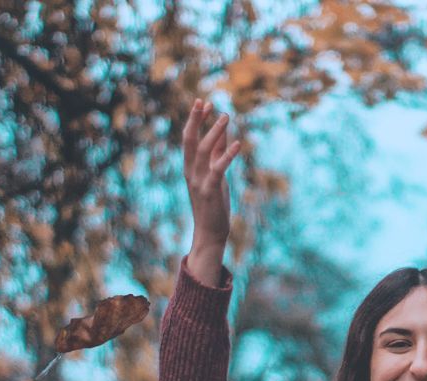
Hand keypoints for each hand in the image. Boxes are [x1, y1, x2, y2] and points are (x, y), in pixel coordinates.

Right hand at [182, 98, 240, 251]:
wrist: (210, 232)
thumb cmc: (213, 204)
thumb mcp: (215, 176)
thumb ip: (217, 156)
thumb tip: (224, 134)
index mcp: (190, 168)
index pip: (189, 139)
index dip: (195, 121)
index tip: (204, 103)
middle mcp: (191, 172)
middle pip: (190, 141)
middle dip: (196, 120)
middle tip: (203, 101)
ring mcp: (199, 181)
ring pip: (204, 151)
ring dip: (215, 132)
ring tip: (226, 116)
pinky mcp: (211, 191)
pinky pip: (218, 169)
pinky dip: (227, 155)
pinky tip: (237, 144)